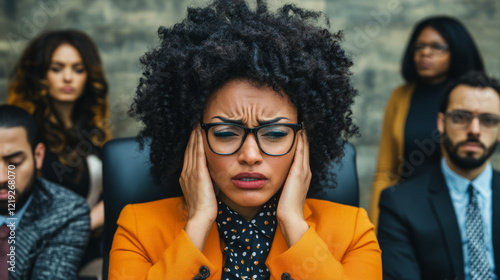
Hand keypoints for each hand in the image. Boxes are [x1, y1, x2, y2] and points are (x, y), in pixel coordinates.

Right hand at [180, 126, 217, 250]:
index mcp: (186, 177)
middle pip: (188, 150)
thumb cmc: (203, 209)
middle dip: (192, 136)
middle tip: (195, 123)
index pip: (189, 156)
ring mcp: (191, 173)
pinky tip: (200, 133)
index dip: (191, 144)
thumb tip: (209, 178)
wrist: (200, 217)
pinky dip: (198, 143)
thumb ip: (203, 183)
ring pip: (192, 149)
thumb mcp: (201, 192)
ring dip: (195, 136)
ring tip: (197, 124)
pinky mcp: (198, 174)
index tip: (194, 133)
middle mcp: (186, 173)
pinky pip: (197, 154)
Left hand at [277, 130, 310, 246]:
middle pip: (305, 147)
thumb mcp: (283, 191)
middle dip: (302, 134)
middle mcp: (305, 171)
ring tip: (300, 121)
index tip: (295, 129)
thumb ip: (281, 182)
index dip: (299, 141)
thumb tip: (270, 175)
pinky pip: (301, 152)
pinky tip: (299, 130)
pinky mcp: (299, 173)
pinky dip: (301, 140)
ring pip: (304, 147)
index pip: (301, 154)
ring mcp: (303, 171)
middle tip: (300, 120)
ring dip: (302, 134)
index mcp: (301, 176)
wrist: (290, 219)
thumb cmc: (284, 209)